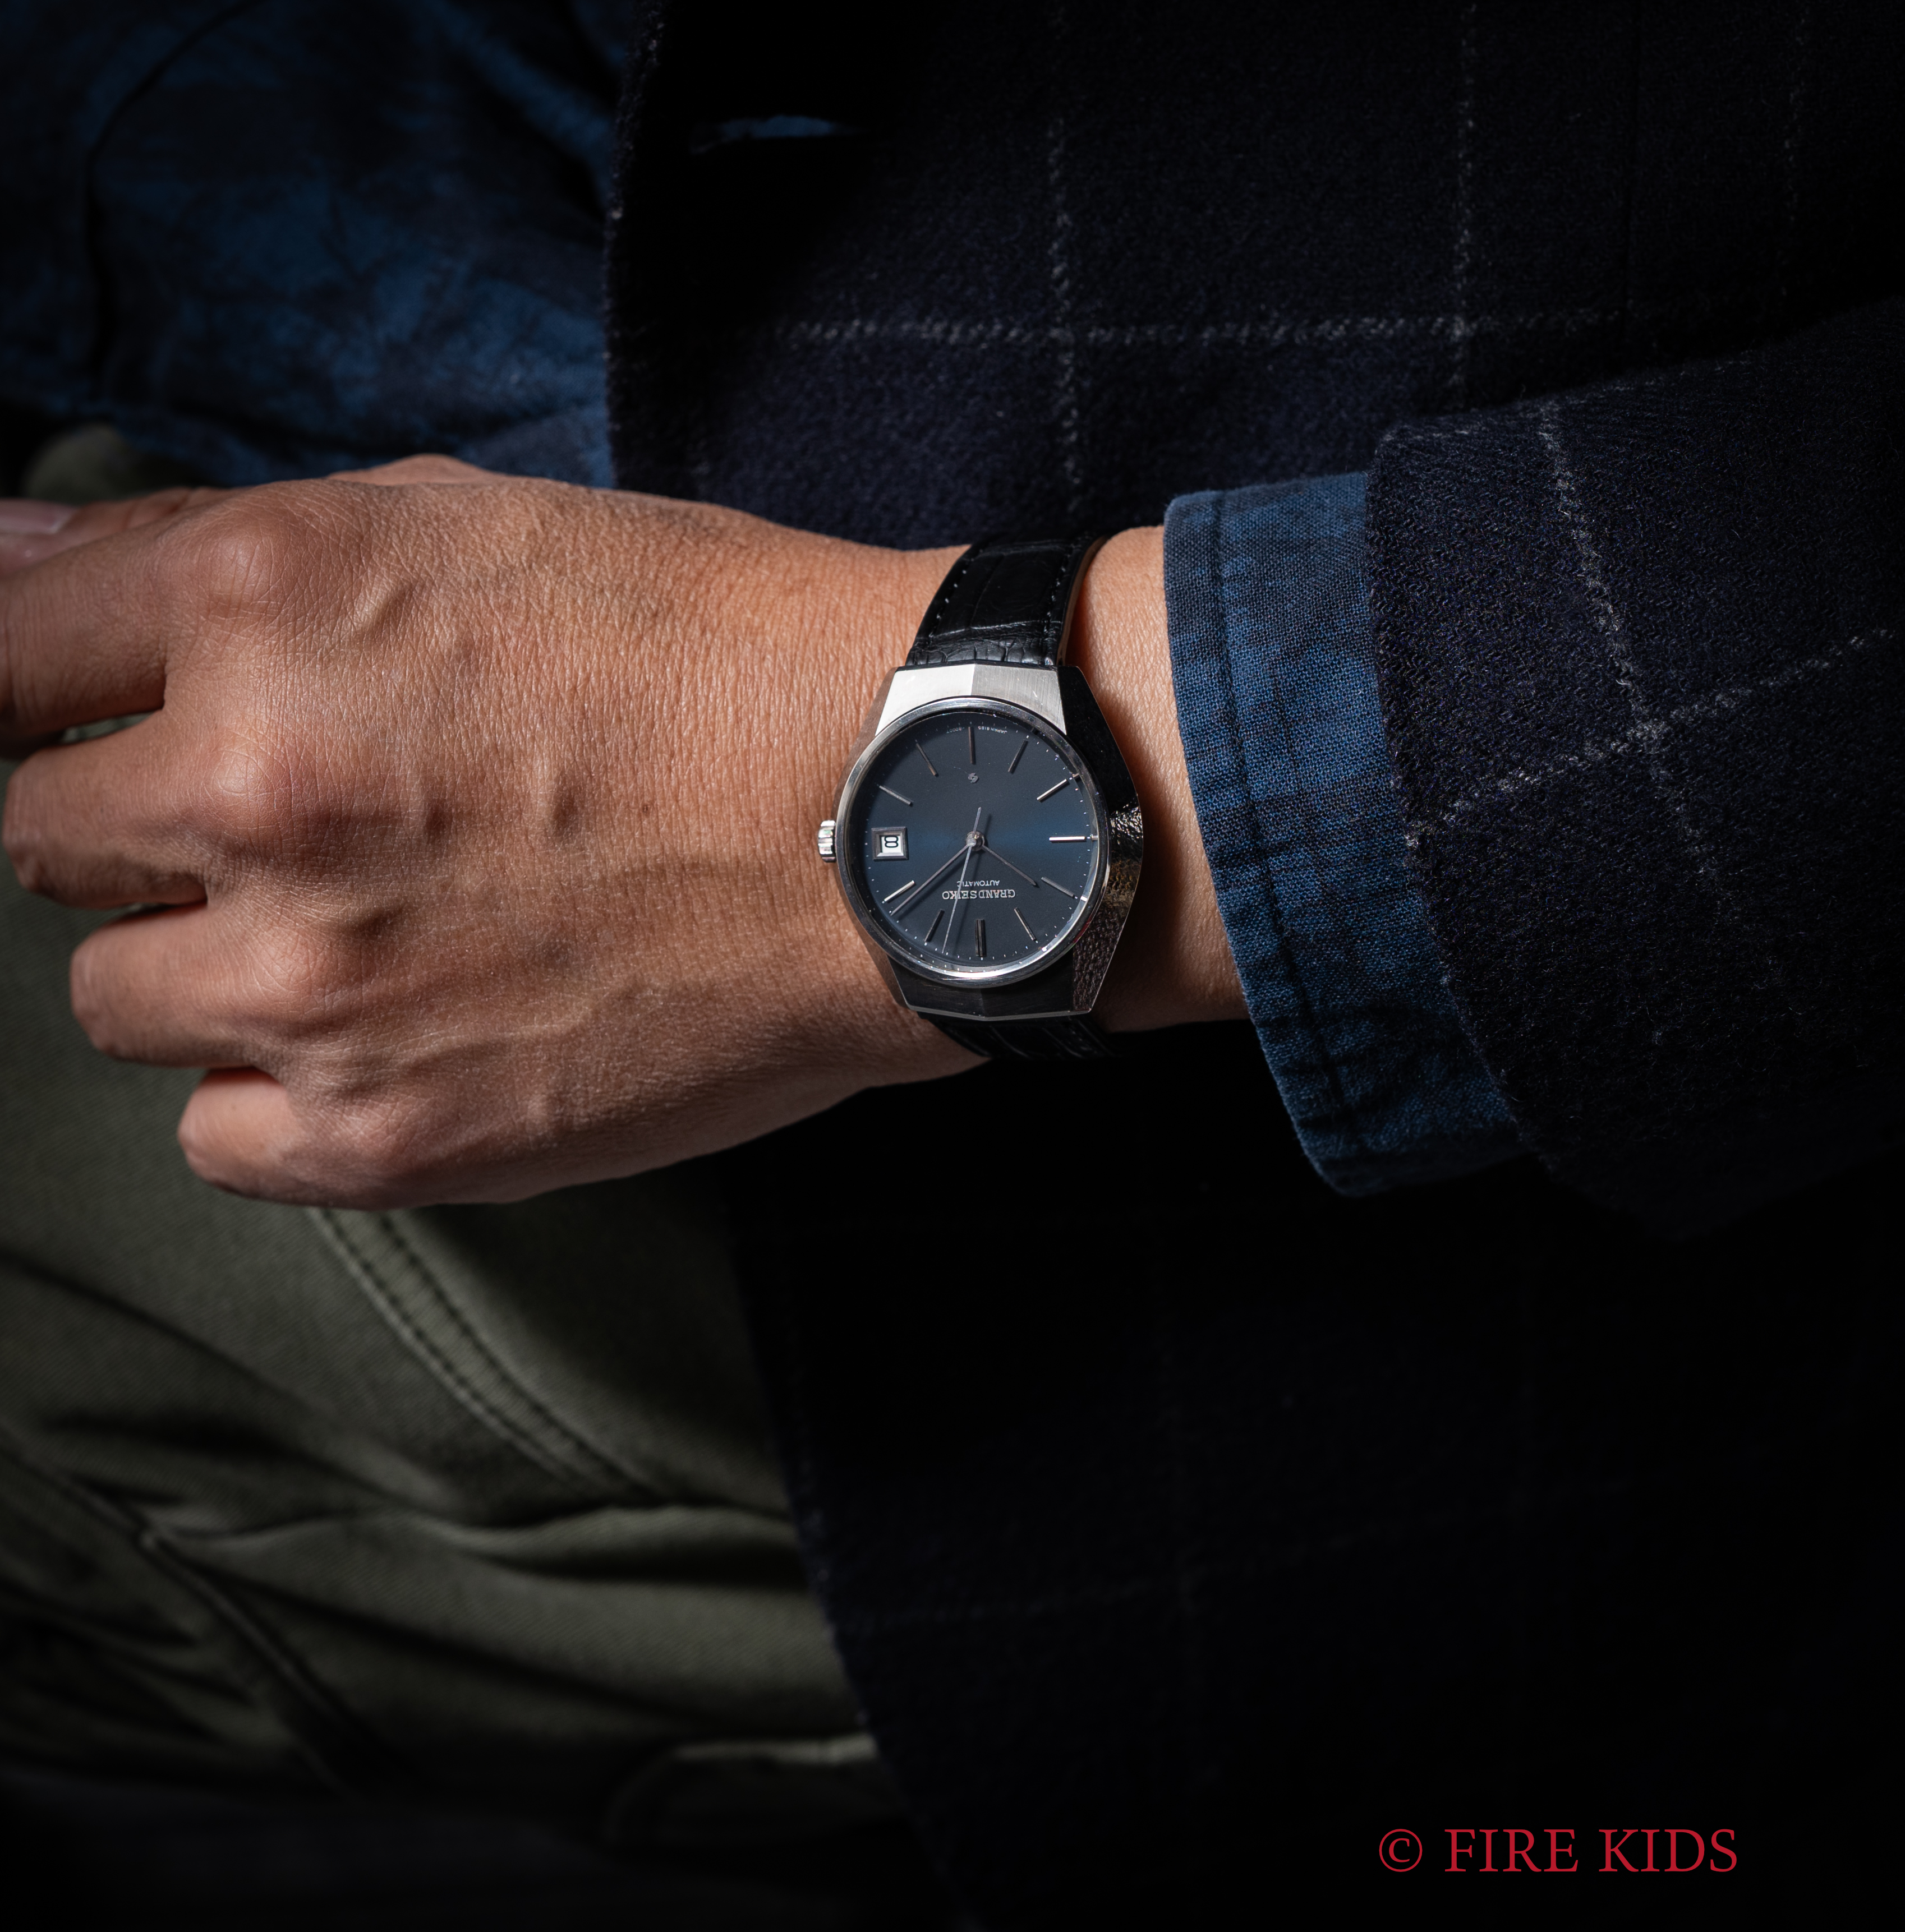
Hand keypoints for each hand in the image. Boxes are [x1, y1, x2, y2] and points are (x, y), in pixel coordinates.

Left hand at [1, 466, 1241, 1206]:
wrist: (910, 822)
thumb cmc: (724, 655)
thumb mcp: (481, 528)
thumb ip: (221, 553)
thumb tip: (12, 569)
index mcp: (266, 609)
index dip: (43, 687)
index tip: (88, 716)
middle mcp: (250, 794)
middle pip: (46, 836)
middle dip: (149, 823)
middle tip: (306, 821)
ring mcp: (310, 985)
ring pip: (113, 996)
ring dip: (210, 963)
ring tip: (368, 938)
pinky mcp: (385, 1138)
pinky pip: (216, 1136)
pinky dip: (280, 1093)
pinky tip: (392, 1039)